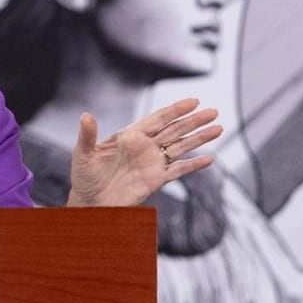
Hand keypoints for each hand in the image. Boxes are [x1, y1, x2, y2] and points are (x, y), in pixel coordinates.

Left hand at [67, 97, 221, 206]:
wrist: (90, 202)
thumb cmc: (84, 176)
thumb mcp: (83, 154)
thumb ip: (88, 135)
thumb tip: (85, 116)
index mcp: (130, 136)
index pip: (157, 119)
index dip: (175, 110)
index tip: (193, 101)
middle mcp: (144, 147)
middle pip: (174, 130)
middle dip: (193, 121)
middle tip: (214, 111)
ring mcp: (152, 163)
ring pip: (180, 147)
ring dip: (199, 138)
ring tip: (218, 128)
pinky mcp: (156, 180)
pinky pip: (178, 171)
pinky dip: (193, 166)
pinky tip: (210, 159)